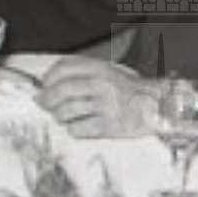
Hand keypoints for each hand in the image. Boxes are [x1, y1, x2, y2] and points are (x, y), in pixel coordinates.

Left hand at [36, 57, 162, 138]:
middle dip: (46, 99)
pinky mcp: (109, 126)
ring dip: (59, 116)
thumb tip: (51, 82)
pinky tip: (76, 126)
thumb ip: (83, 72)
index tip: (42, 85)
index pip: (64, 67)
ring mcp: (105, 105)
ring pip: (68, 111)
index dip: (48, 77)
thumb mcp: (107, 71)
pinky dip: (73, 129)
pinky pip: (80, 129)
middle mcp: (101, 84)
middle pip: (62, 90)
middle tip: (42, 104)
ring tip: (60, 116)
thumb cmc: (128, 89)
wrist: (155, 105)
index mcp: (99, 68)